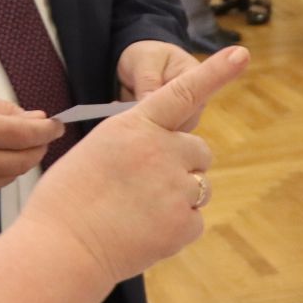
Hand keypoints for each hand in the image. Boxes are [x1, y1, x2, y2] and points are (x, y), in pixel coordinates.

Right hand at [0, 89, 63, 204]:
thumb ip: (5, 109)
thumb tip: (37, 118)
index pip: (27, 134)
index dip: (48, 129)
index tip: (57, 124)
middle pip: (26, 159)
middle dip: (39, 146)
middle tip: (40, 135)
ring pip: (14, 175)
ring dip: (23, 160)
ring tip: (16, 145)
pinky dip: (4, 173)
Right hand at [22, 47, 248, 284]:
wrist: (61, 248)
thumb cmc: (66, 200)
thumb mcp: (96, 150)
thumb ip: (135, 143)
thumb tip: (161, 154)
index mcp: (134, 126)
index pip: (182, 92)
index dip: (215, 72)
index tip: (241, 54)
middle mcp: (162, 150)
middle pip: (198, 151)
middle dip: (182, 165)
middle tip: (146, 186)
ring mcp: (176, 187)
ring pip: (200, 186)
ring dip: (179, 196)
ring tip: (139, 212)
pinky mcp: (184, 224)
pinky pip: (195, 221)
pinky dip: (176, 228)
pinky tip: (144, 232)